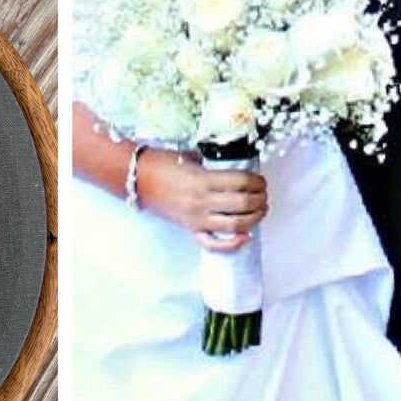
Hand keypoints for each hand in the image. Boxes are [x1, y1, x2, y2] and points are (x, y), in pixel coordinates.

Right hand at [136, 148, 267, 252]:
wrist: (137, 179)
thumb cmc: (162, 164)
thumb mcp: (191, 157)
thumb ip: (213, 165)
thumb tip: (234, 169)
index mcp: (203, 180)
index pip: (241, 182)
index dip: (257, 181)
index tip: (261, 180)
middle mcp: (202, 201)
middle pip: (243, 204)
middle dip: (260, 199)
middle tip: (263, 195)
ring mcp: (197, 218)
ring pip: (235, 225)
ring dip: (254, 218)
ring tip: (259, 211)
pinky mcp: (191, 229)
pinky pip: (213, 244)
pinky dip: (232, 243)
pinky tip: (244, 237)